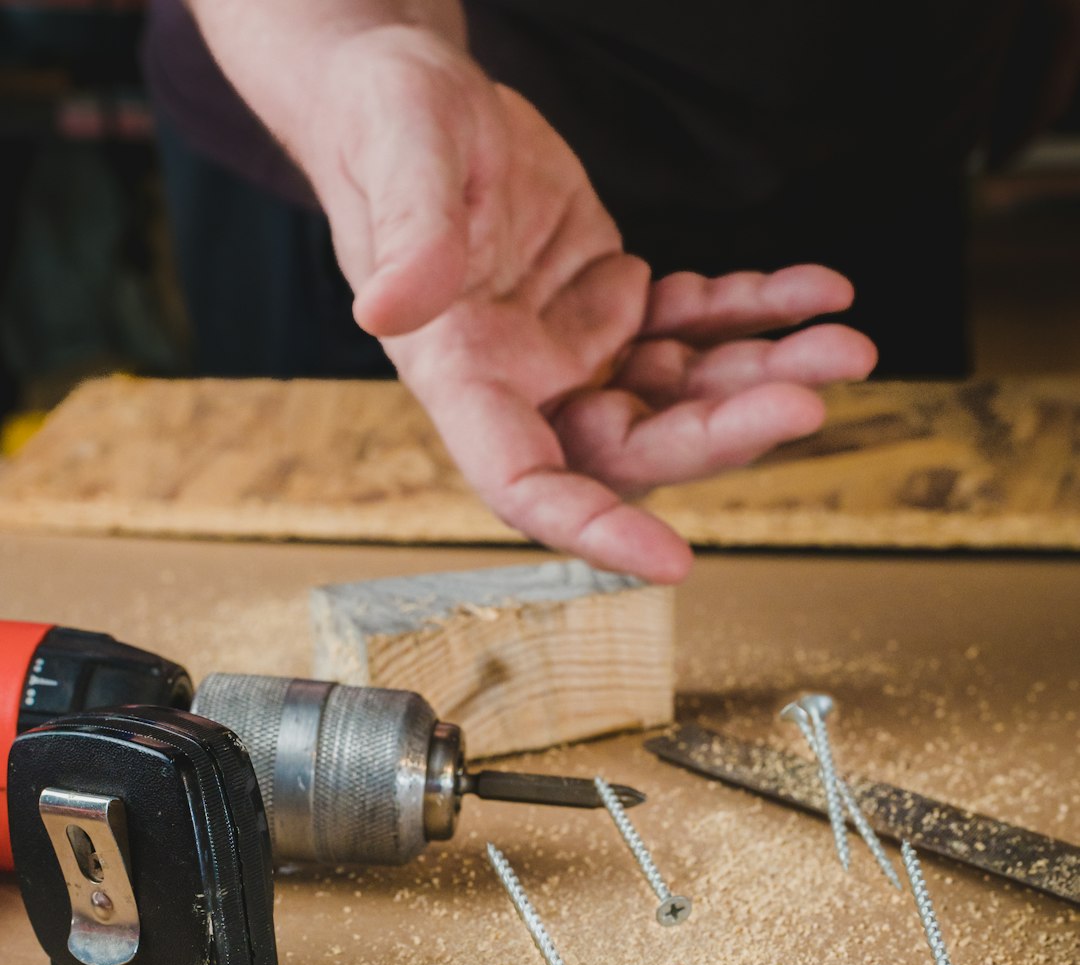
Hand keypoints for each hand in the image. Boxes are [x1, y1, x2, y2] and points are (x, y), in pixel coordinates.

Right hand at [296, 28, 878, 580]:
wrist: (418, 93)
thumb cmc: (387, 124)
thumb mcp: (398, 159)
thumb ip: (408, 238)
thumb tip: (388, 309)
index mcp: (463, 374)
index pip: (524, 483)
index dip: (593, 530)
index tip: (673, 562)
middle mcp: (526, 383)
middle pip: (635, 446)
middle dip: (723, 431)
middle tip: (807, 397)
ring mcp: (578, 349)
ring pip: (683, 394)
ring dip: (765, 374)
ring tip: (843, 341)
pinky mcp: (618, 303)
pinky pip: (698, 326)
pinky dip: (757, 312)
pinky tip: (814, 290)